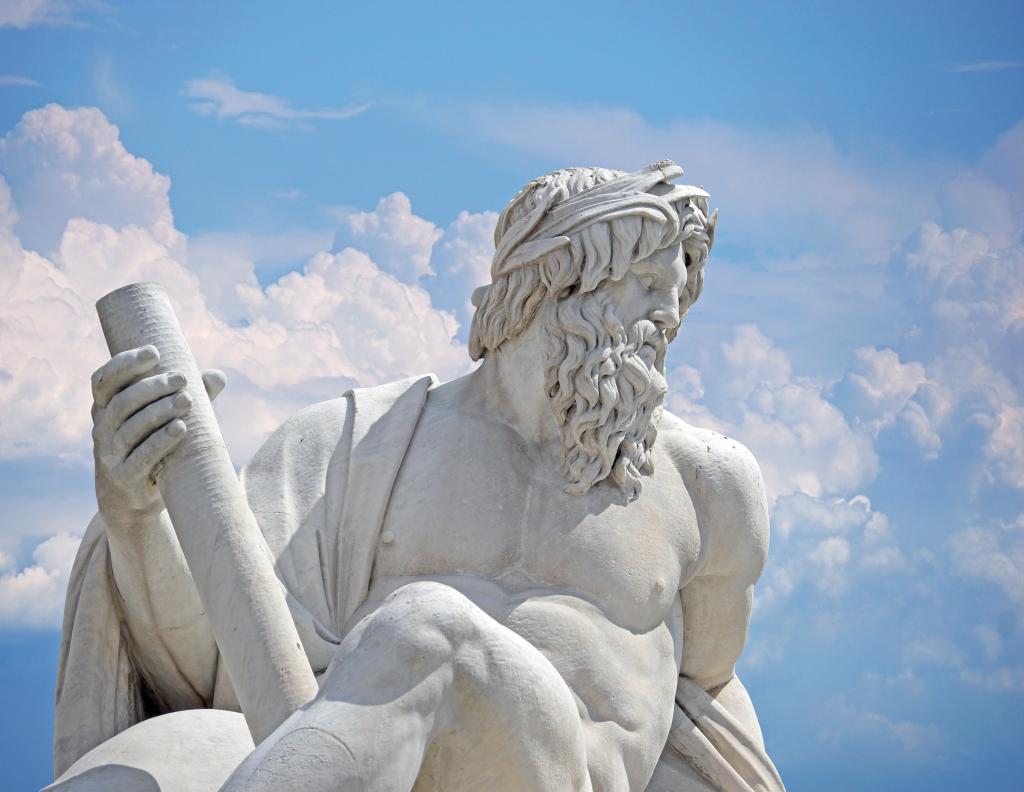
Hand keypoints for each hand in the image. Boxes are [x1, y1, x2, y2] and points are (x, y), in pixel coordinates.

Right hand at [92, 345, 225, 523]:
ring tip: (186, 400)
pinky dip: (160, 441)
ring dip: (159, 411)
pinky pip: (140, 457)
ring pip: (130, 428)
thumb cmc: (152, 447)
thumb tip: (216, 376)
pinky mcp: (124, 477)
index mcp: (106, 409)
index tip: (154, 351)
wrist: (134, 497)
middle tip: (182, 379)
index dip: (125, 364)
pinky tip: (180, 428)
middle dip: (153, 386)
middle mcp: (102, 429)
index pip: (104, 380)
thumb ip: (189, 396)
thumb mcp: (165, 420)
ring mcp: (110, 455)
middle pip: (122, 401)